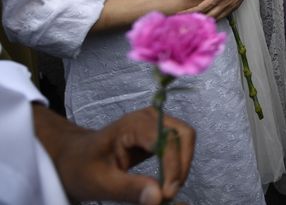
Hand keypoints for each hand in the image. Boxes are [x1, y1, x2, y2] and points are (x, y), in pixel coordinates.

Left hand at [36, 105, 194, 203]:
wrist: (72, 157)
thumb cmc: (81, 167)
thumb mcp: (100, 183)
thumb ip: (130, 189)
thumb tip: (160, 197)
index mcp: (133, 124)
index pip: (166, 141)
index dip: (172, 167)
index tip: (167, 194)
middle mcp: (150, 117)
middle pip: (183, 135)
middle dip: (182, 165)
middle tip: (169, 193)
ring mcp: (156, 122)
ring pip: (186, 139)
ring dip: (182, 165)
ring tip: (167, 188)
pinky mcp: (159, 131)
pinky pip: (179, 144)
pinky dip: (178, 163)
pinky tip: (165, 180)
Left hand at [181, 0, 256, 18]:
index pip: (200, 8)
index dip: (189, 12)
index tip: (180, 15)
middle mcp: (224, 4)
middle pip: (207, 16)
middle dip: (196, 20)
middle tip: (185, 21)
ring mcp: (230, 7)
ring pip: (215, 19)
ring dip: (205, 21)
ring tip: (195, 22)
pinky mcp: (234, 8)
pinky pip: (222, 17)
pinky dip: (214, 19)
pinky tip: (208, 19)